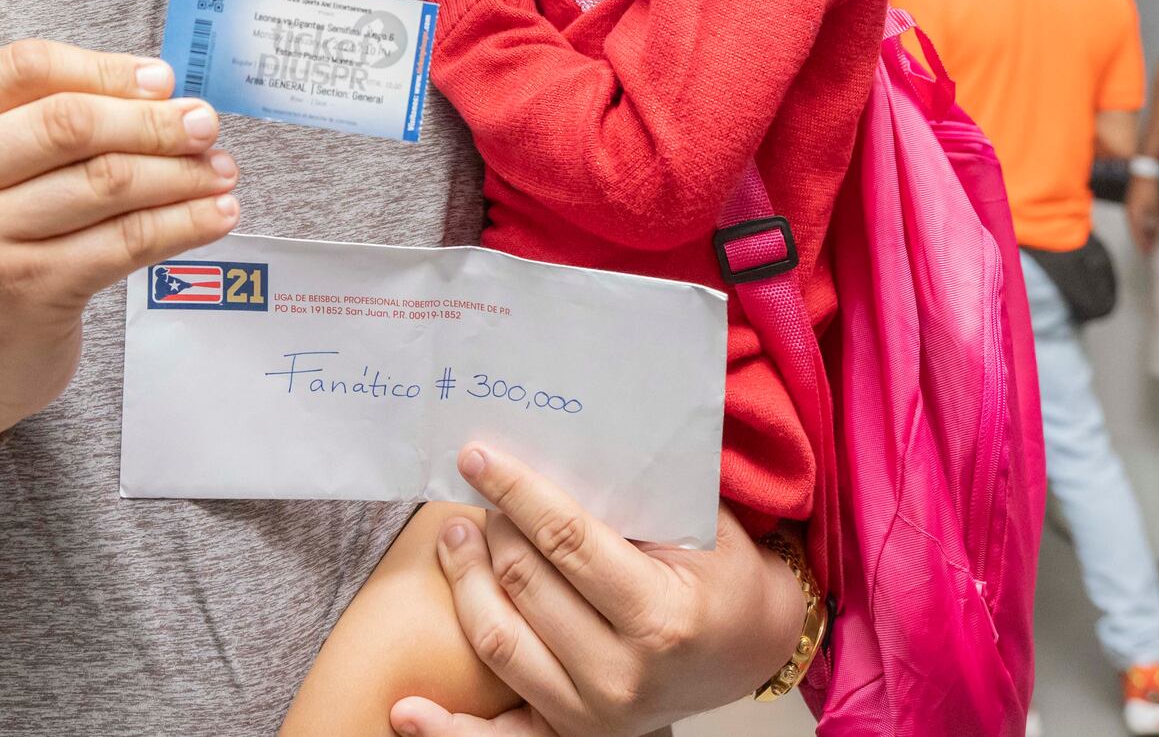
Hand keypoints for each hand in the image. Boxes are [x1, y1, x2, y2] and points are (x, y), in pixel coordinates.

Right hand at [0, 42, 239, 437]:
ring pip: (106, 183)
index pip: (22, 71)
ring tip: (221, 170)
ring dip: (179, 172)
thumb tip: (158, 91)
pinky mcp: (28, 294)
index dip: (102, 68)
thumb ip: (41, 125)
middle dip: (151, 121)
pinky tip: (215, 216)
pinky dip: (183, 223)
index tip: (161, 80)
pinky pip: (125, 242)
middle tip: (204, 124)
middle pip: (68, 124)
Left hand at [387, 445, 797, 736]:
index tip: (476, 457)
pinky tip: (404, 708)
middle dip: (491, 528)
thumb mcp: (699, 527)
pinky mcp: (574, 736)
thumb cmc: (726, 577)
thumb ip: (633, 496)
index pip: (565, 541)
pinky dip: (447, 729)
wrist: (754, 648)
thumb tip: (549, 449)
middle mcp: (623, 676)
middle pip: (524, 584)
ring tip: (453, 540)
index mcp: (659, 617)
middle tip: (474, 494)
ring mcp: (595, 715)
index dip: (515, 492)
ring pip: (498, 641)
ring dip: (464, 583)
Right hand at [1126, 175, 1158, 255]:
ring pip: (1134, 227)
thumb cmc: (1151, 190)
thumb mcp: (1156, 209)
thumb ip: (1154, 225)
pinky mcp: (1132, 204)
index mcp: (1133, 216)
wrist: (1145, 172)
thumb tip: (1153, 238)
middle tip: (1148, 252)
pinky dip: (1140, 227)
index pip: (1137, 236)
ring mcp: (1129, 208)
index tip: (1148, 255)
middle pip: (1134, 233)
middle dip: (1141, 243)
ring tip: (1148, 243)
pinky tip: (1145, 229)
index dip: (1143, 246)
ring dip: (1140, 235)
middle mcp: (1129, 214)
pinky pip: (1134, 220)